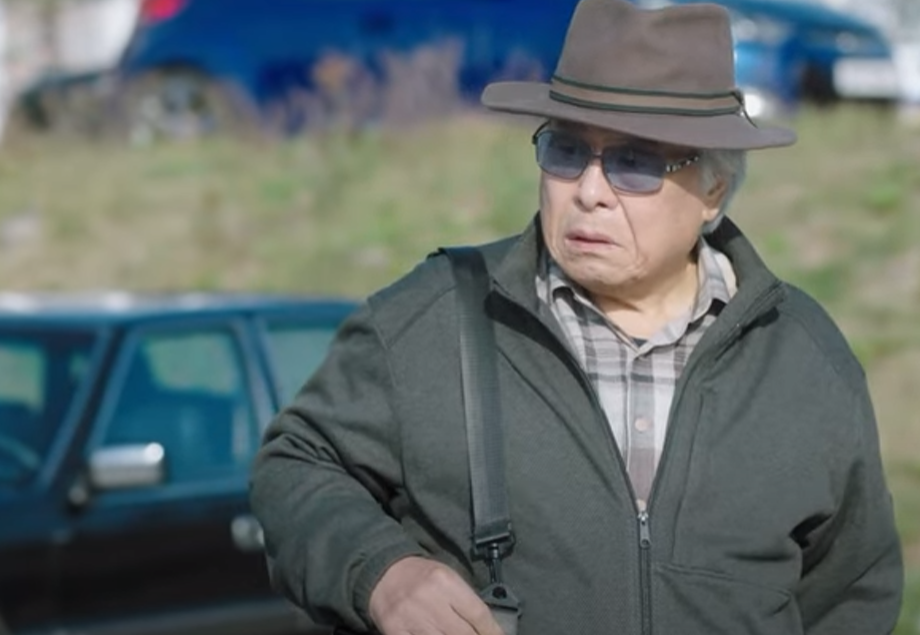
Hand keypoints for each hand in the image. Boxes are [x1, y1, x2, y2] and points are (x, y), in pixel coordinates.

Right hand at [369, 556, 504, 634]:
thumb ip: (466, 600)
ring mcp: (411, 618)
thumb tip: (489, 628)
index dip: (492, 632)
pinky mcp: (395, 631)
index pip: (478, 613)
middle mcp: (429, 599)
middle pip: (464, 634)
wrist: (383, 574)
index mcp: (445, 581)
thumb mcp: (447, 577)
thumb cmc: (421, 577)